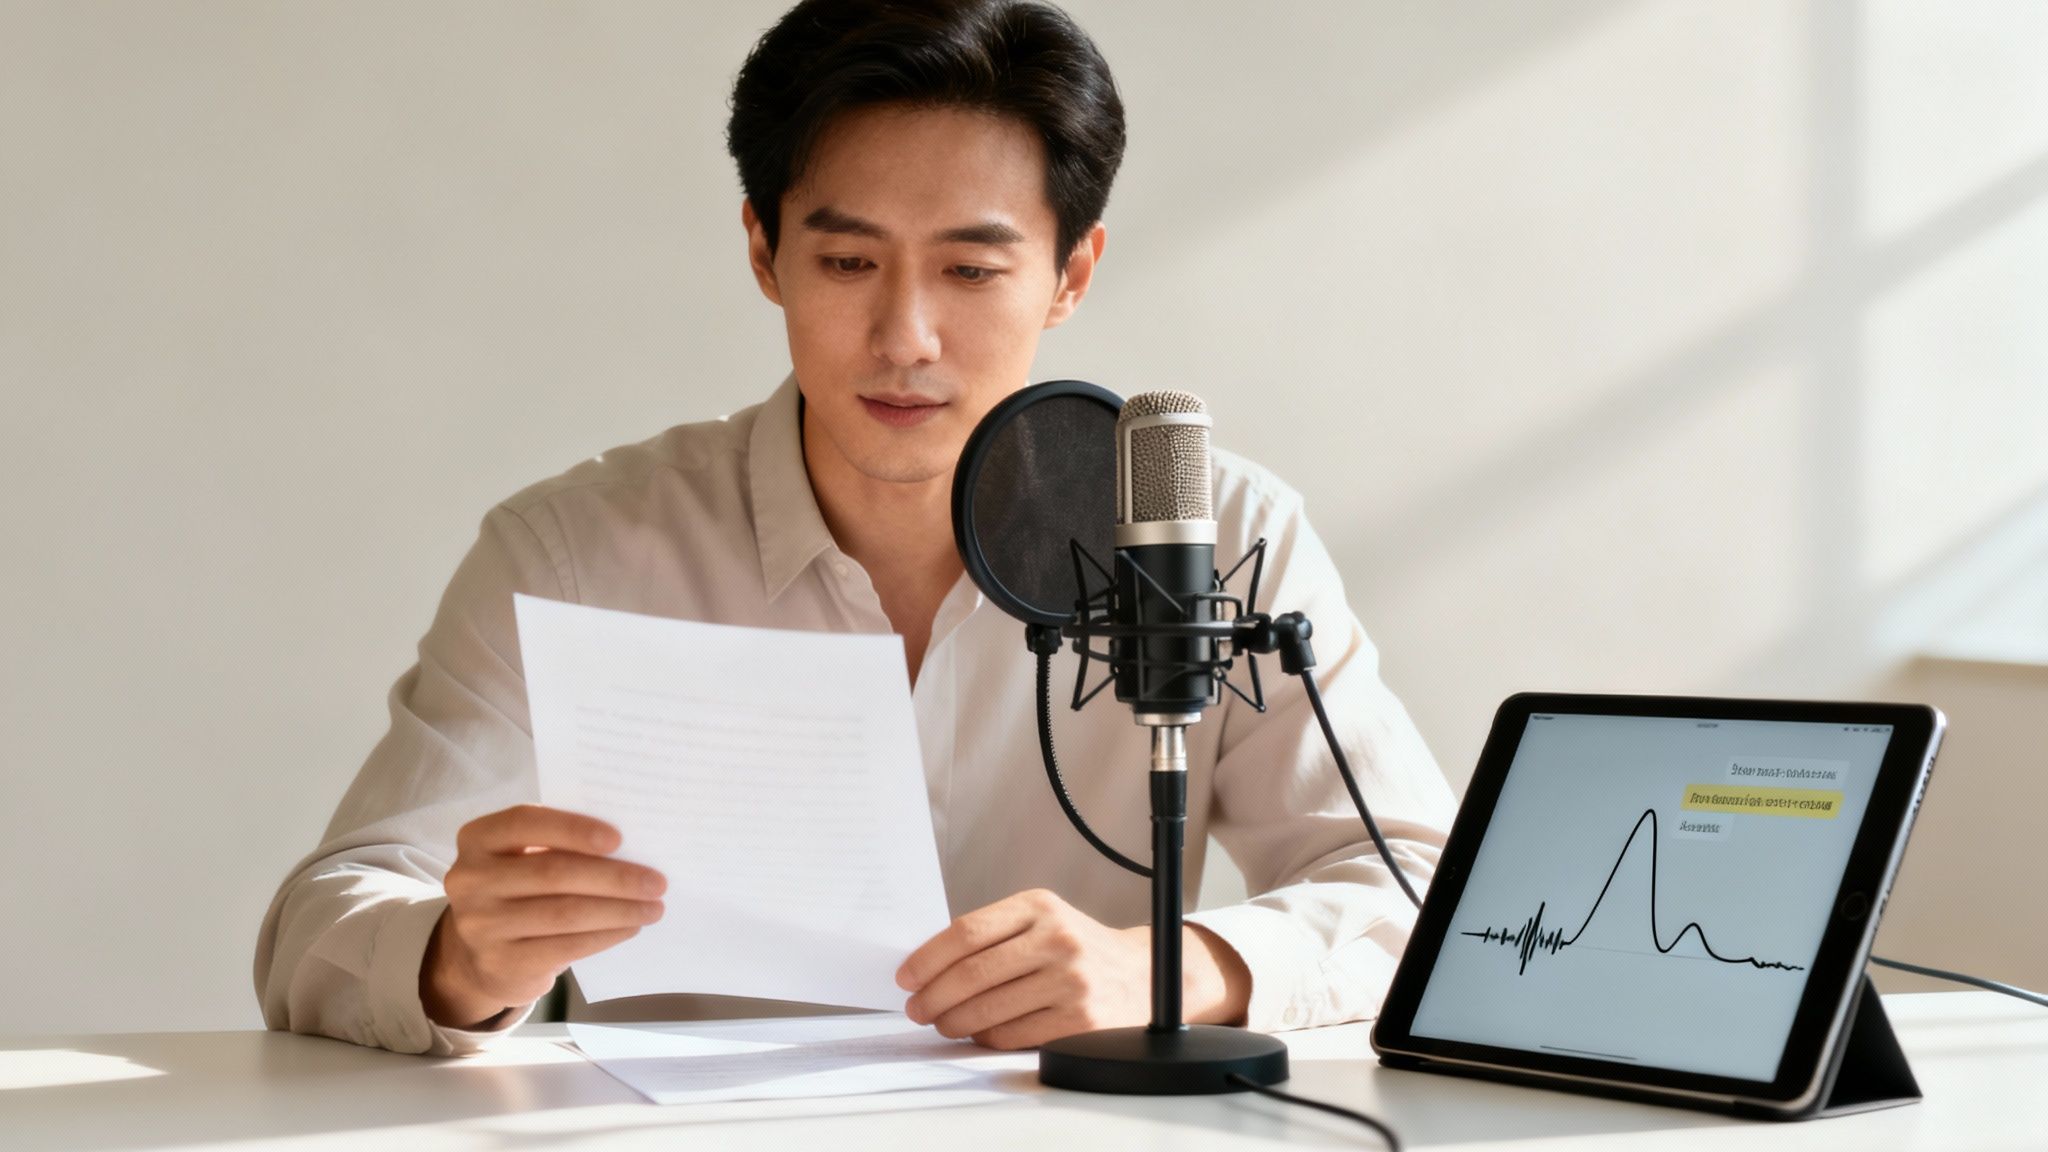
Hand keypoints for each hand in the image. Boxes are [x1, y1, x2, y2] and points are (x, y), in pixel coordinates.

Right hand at [420, 804, 665, 1029]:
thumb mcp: (523, 858)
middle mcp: (470, 880)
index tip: (618, 838)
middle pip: (553, 872)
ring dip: (619, 909)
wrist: (479, 954)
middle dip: (614, 877)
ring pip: (565, 913)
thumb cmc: (519, 889)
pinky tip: (630, 927)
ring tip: (654, 906)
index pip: (525, 823)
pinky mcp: (501, 962)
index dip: (573, 829)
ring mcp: (481, 925)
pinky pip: (566, 946)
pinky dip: (606, 935)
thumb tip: (632, 847)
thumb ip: (559, 845)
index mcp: (478, 839)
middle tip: (657, 881)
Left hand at [896, 888, 1251, 1049]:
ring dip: (954, 1021)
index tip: (907, 976)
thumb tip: (929, 965)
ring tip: (943, 1022)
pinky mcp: (1080, 1020)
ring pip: (989, 1008)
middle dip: (933, 996)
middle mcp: (1057, 939)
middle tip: (916, 1008)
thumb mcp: (1043, 920)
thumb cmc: (1080, 949)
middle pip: (972, 973)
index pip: (967, 932)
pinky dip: (987, 1037)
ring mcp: (1070, 981)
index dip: (928, 958)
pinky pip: (1013, 1035)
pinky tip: (980, 1032)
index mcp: (1040, 906)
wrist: (1145, 974)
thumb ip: (995, 934)